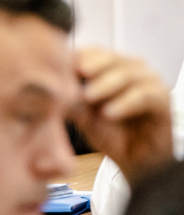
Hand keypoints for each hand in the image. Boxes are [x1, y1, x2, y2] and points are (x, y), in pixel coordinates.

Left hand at [71, 47, 173, 184]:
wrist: (133, 161)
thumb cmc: (110, 133)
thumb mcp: (83, 114)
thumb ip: (70, 97)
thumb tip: (51, 85)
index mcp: (110, 68)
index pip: (95, 53)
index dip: (79, 56)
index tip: (62, 64)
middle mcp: (131, 70)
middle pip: (111, 58)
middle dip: (92, 65)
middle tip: (77, 73)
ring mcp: (149, 83)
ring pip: (128, 73)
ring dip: (106, 83)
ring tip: (88, 96)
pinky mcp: (163, 100)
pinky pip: (145, 95)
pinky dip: (125, 102)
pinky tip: (109, 112)